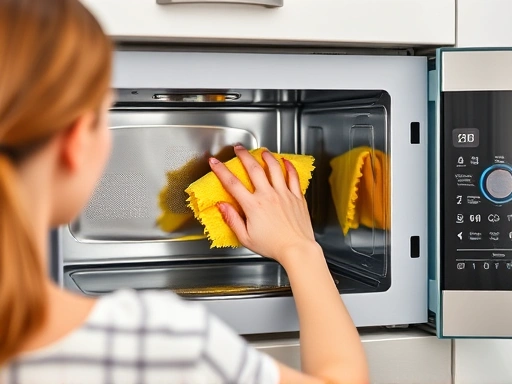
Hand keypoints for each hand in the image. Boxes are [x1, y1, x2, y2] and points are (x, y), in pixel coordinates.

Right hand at [208, 145, 317, 264]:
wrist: (297, 249)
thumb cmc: (272, 246)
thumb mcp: (245, 238)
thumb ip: (232, 220)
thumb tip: (221, 206)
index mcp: (253, 206)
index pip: (232, 184)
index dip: (221, 170)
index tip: (214, 162)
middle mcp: (268, 196)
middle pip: (254, 169)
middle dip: (244, 155)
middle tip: (238, 148)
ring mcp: (284, 194)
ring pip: (274, 168)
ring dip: (267, 157)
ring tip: (262, 151)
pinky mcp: (296, 197)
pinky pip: (293, 177)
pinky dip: (289, 167)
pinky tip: (285, 162)